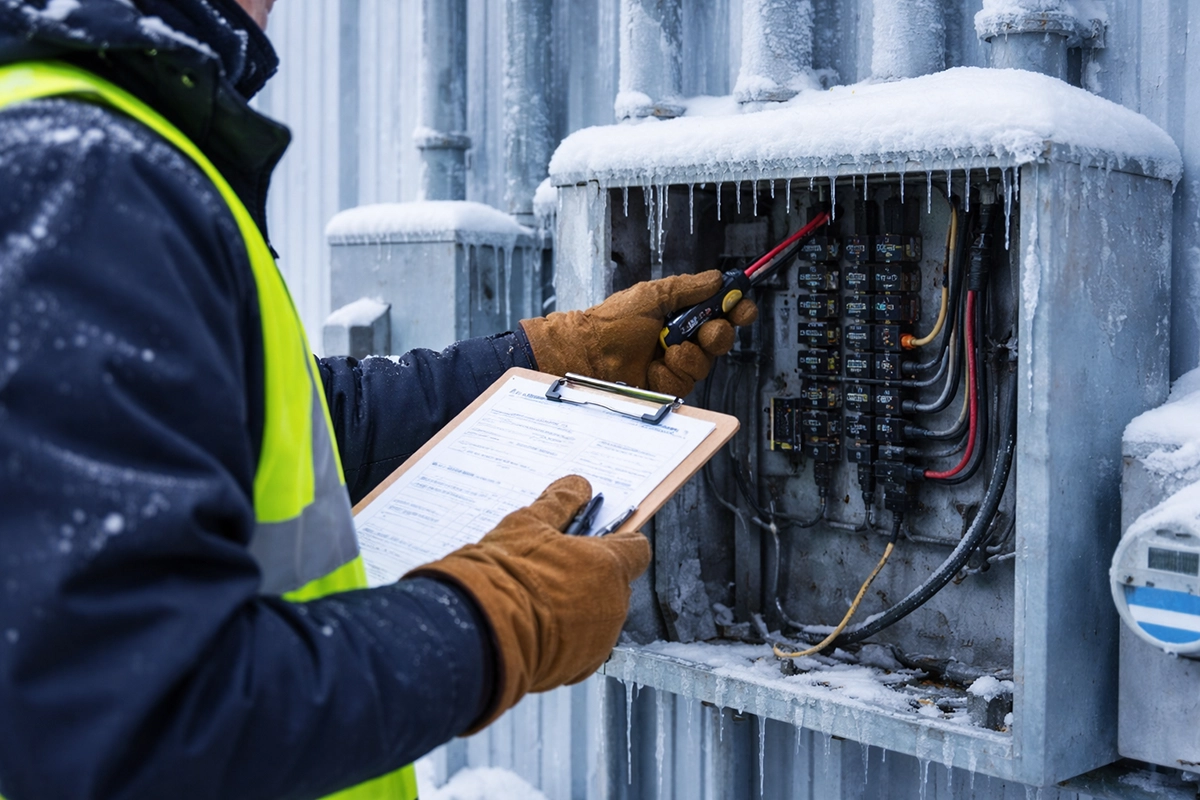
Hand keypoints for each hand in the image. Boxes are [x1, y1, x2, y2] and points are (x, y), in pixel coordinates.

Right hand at [406, 476, 649, 732]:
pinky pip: (582, 646)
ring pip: (598, 616)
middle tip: (553, 570)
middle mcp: (614, 604)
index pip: (636, 549)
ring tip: (536, 601)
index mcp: (608, 565)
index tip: (595, 541)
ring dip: (578, 608)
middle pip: (615, 584)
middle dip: (591, 576)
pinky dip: (565, 638)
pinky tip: (534, 628)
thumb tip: (578, 485)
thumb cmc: (504, 574)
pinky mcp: (580, 668)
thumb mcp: (527, 525)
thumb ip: (559, 504)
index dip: (617, 542)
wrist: (481, 634)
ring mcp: (600, 640)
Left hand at [520, 271, 757, 396]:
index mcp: (681, 314)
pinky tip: (654, 366)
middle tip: (703, 330)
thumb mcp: (651, 296)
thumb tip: (716, 278)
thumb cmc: (611, 323)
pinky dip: (671, 371)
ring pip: (706, 362)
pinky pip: (687, 380)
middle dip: (717, 334)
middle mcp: (682, 338)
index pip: (721, 311)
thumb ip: (687, 288)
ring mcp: (676, 363)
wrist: (588, 352)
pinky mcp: (669, 384)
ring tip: (664, 349)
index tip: (742, 306)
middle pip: (722, 338)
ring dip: (687, 355)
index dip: (736, 309)